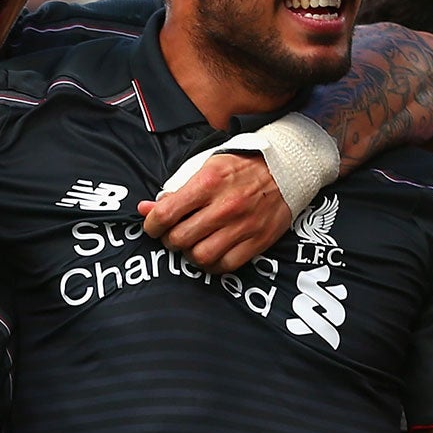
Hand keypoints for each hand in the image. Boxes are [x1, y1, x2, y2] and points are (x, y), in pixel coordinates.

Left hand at [138, 153, 290, 273]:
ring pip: (201, 256)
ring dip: (190, 254)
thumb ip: (175, 189)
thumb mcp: (205, 168)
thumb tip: (145, 209)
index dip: (152, 225)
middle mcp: (224, 206)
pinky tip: (211, 252)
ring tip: (192, 244)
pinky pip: (225, 265)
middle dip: (169, 240)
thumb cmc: (241, 166)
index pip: (166, 213)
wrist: (287, 169)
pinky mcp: (257, 241)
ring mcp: (242, 226)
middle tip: (173, 235)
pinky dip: (212, 264)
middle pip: (180, 239)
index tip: (153, 227)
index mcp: (208, 182)